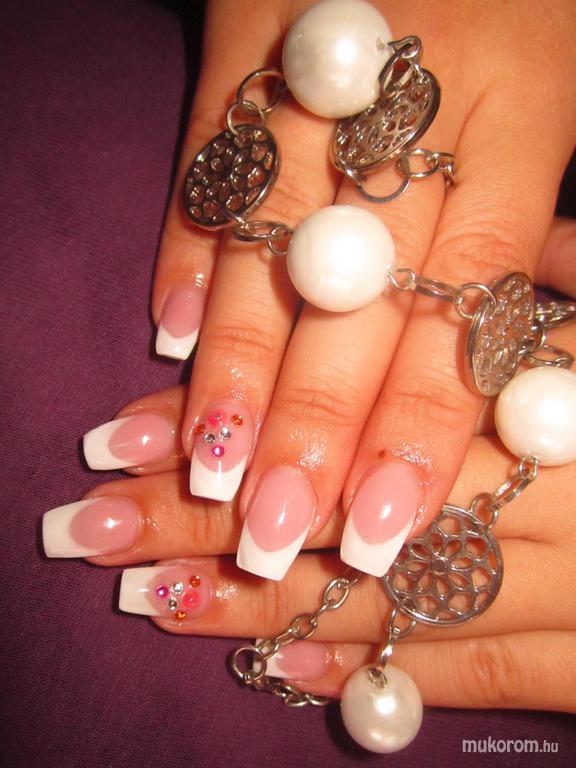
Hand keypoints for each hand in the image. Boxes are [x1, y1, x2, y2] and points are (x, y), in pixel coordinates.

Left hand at [43, 311, 575, 712]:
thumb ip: (570, 297)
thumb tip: (524, 257)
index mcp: (551, 395)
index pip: (347, 412)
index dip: (233, 425)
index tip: (127, 433)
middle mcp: (548, 494)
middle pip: (338, 513)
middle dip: (205, 526)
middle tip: (91, 532)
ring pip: (388, 605)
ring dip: (258, 612)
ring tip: (151, 602)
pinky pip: (478, 677)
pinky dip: (376, 676)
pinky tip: (280, 673)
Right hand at [139, 0, 575, 580]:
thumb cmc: (521, 8)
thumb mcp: (566, 95)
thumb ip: (529, 231)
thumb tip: (502, 374)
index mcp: (528, 104)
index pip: (464, 303)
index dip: (418, 425)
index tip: (377, 524)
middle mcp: (418, 89)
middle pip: (359, 290)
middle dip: (314, 418)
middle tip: (275, 528)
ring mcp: (321, 55)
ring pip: (268, 234)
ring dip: (236, 356)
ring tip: (210, 464)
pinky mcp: (246, 24)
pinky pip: (208, 144)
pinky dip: (183, 239)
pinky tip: (164, 326)